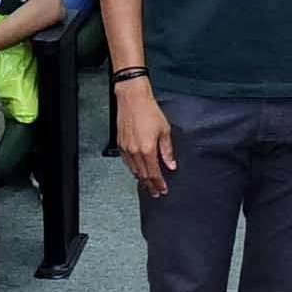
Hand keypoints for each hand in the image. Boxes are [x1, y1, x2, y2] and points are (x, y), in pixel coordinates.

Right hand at [114, 81, 175, 197]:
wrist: (133, 99)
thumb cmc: (149, 111)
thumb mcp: (164, 131)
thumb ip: (167, 151)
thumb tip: (171, 164)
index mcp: (147, 149)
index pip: (154, 174)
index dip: (159, 184)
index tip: (163, 190)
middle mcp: (135, 152)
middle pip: (143, 175)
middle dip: (150, 185)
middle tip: (156, 192)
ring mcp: (126, 149)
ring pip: (134, 170)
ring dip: (141, 179)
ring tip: (147, 184)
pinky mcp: (120, 144)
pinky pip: (127, 162)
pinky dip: (133, 169)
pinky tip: (137, 170)